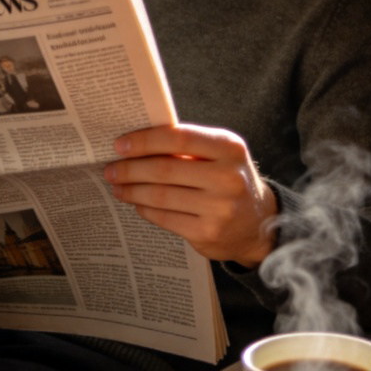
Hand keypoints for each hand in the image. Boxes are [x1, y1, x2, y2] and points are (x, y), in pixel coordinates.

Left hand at [104, 124, 276, 266]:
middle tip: (110, 169)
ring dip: (132, 190)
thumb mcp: (220, 154)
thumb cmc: (229, 178)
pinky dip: (144, 208)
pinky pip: (165, 217)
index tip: (120, 145)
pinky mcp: (207, 233)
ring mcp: (219, 208)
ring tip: (117, 185)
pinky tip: (135, 202)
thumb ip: (187, 145)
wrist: (260, 222)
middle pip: (165, 169)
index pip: (178, 137)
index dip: (144, 140)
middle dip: (130, 168)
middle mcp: (227, 177)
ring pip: (161, 195)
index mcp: (229, 148)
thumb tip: (135, 142)